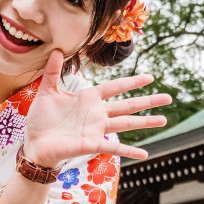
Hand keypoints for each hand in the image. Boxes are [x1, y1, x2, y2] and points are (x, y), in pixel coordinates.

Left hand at [21, 50, 171, 166]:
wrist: (34, 142)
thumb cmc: (41, 118)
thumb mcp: (47, 90)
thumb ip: (54, 71)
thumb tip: (58, 49)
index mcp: (89, 98)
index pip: (116, 87)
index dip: (132, 82)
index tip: (150, 77)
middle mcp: (98, 113)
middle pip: (128, 105)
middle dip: (149, 101)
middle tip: (169, 97)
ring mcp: (97, 129)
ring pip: (127, 123)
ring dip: (146, 122)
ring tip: (164, 120)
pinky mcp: (92, 144)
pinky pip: (114, 146)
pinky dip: (129, 151)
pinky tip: (145, 154)